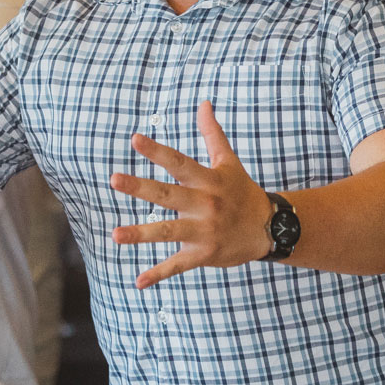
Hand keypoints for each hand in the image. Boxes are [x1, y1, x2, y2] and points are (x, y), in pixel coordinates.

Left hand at [109, 100, 272, 287]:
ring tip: (115, 235)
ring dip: (142, 234)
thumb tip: (203, 102)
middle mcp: (205, 204)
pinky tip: (139, 282)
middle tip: (114, 179)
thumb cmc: (242, 191)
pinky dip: (159, 274)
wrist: (269, 229)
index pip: (179, 162)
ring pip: (169, 232)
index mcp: (208, 180)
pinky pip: (178, 265)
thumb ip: (212, 133)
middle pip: (169, 195)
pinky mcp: (204, 255)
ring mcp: (204, 231)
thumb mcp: (228, 162)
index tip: (134, 139)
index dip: (157, 151)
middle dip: (142, 188)